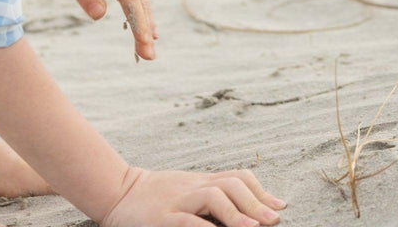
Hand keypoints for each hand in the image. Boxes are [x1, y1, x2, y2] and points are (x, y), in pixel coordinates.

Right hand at [102, 166, 286, 226]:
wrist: (117, 192)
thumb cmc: (156, 197)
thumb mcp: (186, 190)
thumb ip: (214, 195)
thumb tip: (252, 208)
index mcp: (200, 181)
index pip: (237, 176)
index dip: (261, 191)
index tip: (280, 208)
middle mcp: (192, 187)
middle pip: (230, 184)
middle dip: (255, 203)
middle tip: (274, 221)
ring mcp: (177, 201)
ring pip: (212, 196)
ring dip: (236, 213)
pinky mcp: (162, 218)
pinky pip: (187, 221)